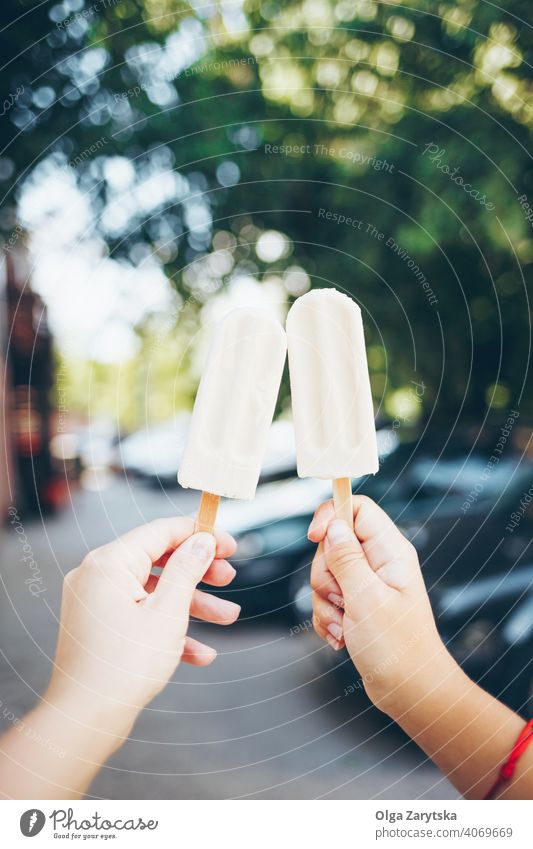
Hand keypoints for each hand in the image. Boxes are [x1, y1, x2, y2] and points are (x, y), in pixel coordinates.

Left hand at [46, 517, 238, 729]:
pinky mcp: (100, 627)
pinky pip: (140, 616)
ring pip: (153, 591)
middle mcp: (97, 576)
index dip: (200, 534)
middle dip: (199, 573)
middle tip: (229, 579)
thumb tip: (201, 541)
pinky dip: (168, 628)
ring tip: (227, 618)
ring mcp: (96, 603)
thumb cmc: (122, 667)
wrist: (84, 721)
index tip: (229, 545)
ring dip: (191, 604)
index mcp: (109, 563)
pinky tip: (201, 653)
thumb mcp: (168, 613)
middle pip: (158, 560)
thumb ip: (187, 570)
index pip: (161, 531)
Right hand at [308, 495, 450, 713]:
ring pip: (325, 575)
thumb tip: (334, 525)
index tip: (313, 536)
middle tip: (344, 600)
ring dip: (326, 604)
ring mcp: (367, 584)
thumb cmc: (398, 648)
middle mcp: (379, 562)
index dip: (331, 514)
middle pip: (332, 543)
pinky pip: (326, 599)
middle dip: (325, 575)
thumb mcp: (366, 598)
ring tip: (347, 627)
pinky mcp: (357, 604)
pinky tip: (343, 638)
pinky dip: (328, 619)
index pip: (357, 507)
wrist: (410, 691)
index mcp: (390, 551)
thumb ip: (346, 558)